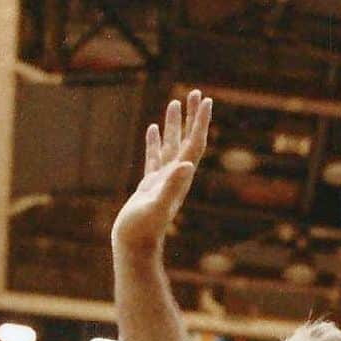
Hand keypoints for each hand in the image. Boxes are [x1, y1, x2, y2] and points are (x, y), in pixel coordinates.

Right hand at [112, 89, 212, 255]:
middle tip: (196, 93)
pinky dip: (154, 141)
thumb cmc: (143, 229)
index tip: (206, 100)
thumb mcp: (157, 205)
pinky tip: (152, 129)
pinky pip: (154, 157)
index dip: (200, 122)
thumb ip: (172, 185)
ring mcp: (162, 180)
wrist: (134, 247)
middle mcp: (175, 176)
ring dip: (173, 125)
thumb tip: (186, 165)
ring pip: (170, 146)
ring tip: (175, 103)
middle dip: (191, 117)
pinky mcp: (149, 185)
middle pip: (186, 140)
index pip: (194, 143)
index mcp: (180, 177)